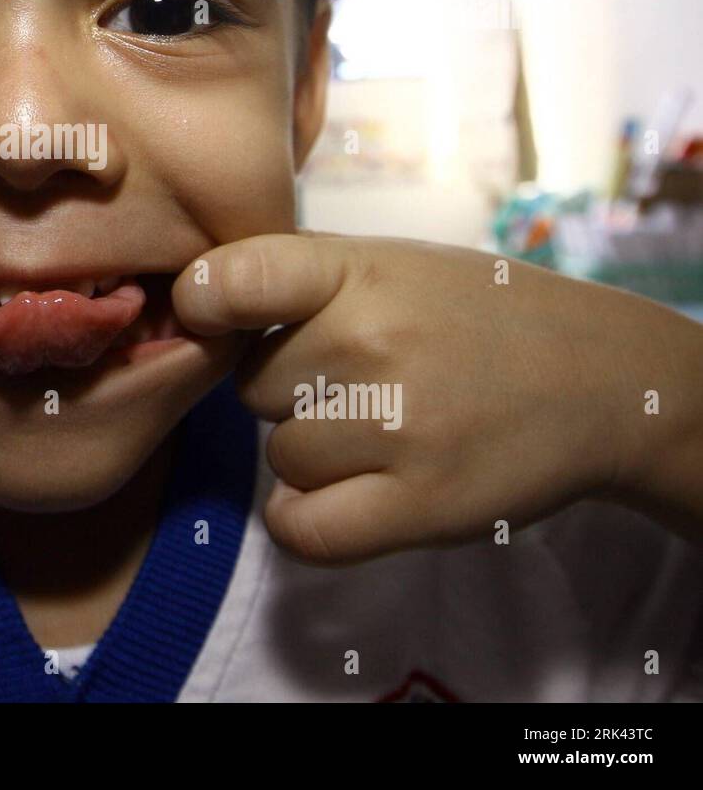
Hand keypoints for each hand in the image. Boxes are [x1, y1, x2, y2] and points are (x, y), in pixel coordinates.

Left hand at [172, 232, 702, 562]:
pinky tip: (340, 491)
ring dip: (311, 451)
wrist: (597, 378)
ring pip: (280, 455)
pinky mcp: (421, 506)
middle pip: (251, 387)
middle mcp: (370, 341)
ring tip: (378, 427)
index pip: (232, 280)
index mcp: (356, 269)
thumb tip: (192, 301)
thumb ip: (293, 275)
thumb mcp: (388, 262)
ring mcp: (396, 426)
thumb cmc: (470, 313)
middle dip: (287, 388)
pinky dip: (306, 518)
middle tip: (355, 379)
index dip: (201, 303)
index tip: (210, 317)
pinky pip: (301, 528)